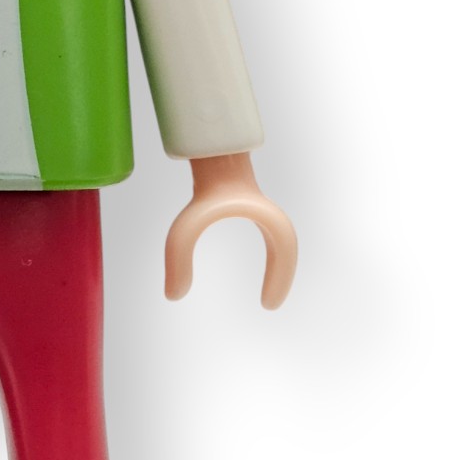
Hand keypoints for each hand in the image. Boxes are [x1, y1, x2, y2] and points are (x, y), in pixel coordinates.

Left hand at [164, 152, 296, 308]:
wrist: (209, 155)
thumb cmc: (198, 190)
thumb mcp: (186, 228)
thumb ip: (177, 257)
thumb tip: (172, 296)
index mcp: (264, 217)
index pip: (285, 249)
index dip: (281, 277)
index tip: (267, 304)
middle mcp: (269, 215)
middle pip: (287, 247)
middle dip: (281, 274)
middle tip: (268, 303)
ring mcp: (263, 210)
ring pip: (281, 242)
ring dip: (278, 265)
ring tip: (268, 290)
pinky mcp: (254, 209)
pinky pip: (271, 237)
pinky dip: (273, 256)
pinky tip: (260, 268)